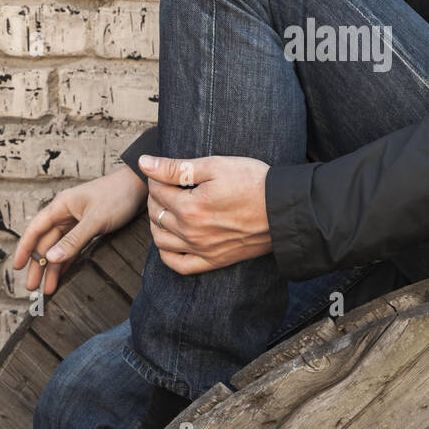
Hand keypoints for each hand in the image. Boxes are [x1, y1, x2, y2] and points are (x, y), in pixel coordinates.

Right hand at [13, 165, 147, 297]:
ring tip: (48, 288)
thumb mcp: (95, 220)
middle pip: (45, 242)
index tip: (17, 266)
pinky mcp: (87, 228)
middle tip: (32, 287)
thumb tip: (51, 258)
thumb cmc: (117, 196)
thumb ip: (73, 240)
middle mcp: (65, 213)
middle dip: (38, 265)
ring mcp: (76, 221)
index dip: (24, 248)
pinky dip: (66, 261)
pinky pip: (72, 247)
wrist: (139, 187)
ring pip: (58, 247)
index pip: (35, 228)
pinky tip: (62, 274)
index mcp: (61, 206)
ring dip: (52, 267)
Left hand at [140, 153, 271, 274]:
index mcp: (189, 207)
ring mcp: (201, 249)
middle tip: (165, 185)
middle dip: (155, 196)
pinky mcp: (213, 261)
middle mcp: (190, 232)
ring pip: (161, 240)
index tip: (163, 170)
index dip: (156, 176)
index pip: (157, 190)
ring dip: (156, 223)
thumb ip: (175, 167)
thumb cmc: (253, 182)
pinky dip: (167, 254)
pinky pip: (179, 265)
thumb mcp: (215, 166)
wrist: (284, 209)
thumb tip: (144, 162)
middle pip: (156, 214)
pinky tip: (170, 240)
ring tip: (167, 209)